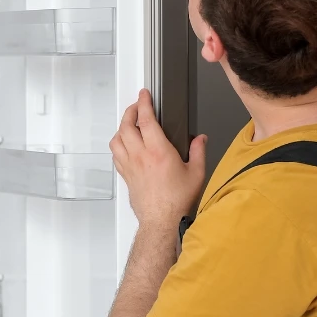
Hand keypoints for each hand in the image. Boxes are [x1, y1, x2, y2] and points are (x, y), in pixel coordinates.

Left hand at [110, 89, 206, 226]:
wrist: (161, 222)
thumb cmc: (176, 201)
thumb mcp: (197, 174)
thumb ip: (199, 152)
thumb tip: (200, 139)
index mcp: (158, 151)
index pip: (146, 119)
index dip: (143, 102)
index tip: (144, 95)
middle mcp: (140, 156)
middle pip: (126, 125)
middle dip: (130, 111)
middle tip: (136, 106)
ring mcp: (130, 166)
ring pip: (116, 139)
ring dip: (121, 127)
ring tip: (129, 123)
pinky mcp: (126, 175)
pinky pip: (115, 154)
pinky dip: (118, 144)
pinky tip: (124, 144)